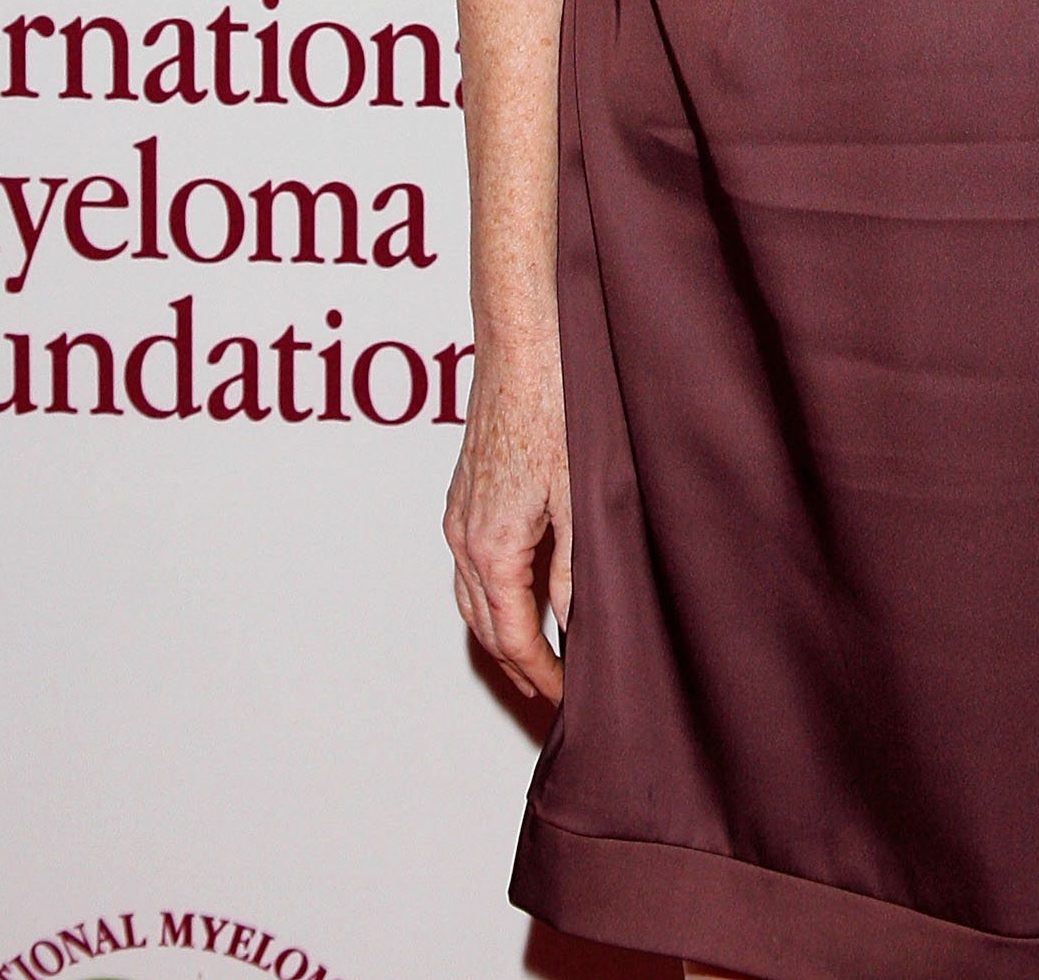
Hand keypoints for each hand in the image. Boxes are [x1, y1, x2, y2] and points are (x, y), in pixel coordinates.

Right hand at [442, 340, 571, 703]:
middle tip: (556, 690)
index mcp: (492, 546)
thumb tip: (578, 626)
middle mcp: (464, 536)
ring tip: (539, 654)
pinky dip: (492, 594)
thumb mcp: (579, 494)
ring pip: (472, 597)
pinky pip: (471, 565)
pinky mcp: (464, 493)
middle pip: (484, 626)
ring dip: (501, 632)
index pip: (512, 637)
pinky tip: (522, 590)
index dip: (541, 674)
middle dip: (517, 664)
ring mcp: (458, 514)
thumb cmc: (555, 404)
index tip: (569, 698)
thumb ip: (576, 568)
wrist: (522, 341)